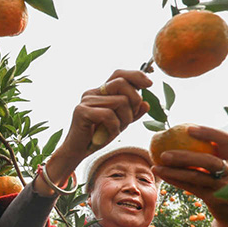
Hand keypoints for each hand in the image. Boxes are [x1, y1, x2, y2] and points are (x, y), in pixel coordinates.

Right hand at [37, 70, 151, 195]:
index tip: (150, 84)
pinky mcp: (82, 111)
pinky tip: (107, 135)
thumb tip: (146, 104)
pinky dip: (114, 128)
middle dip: (134, 101)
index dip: (136, 75)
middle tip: (129, 119)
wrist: (77, 152)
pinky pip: (109, 115)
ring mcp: (86, 101)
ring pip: (120, 101)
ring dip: (125, 119)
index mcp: (101, 92)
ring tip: (115, 130)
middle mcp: (93, 93)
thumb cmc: (98, 137)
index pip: (119, 74)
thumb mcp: (120, 124)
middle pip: (122, 83)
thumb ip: (132, 114)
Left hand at [150, 125, 227, 226]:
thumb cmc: (221, 185)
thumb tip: (173, 136)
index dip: (208, 132)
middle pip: (208, 160)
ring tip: (157, 165)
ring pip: (198, 176)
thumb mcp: (220, 169)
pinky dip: (175, 180)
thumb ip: (205, 154)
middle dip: (184, 155)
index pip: (225, 140)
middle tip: (163, 152)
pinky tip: (161, 174)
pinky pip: (192, 188)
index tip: (188, 128)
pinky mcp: (216, 200)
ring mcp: (225, 187)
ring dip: (175, 170)